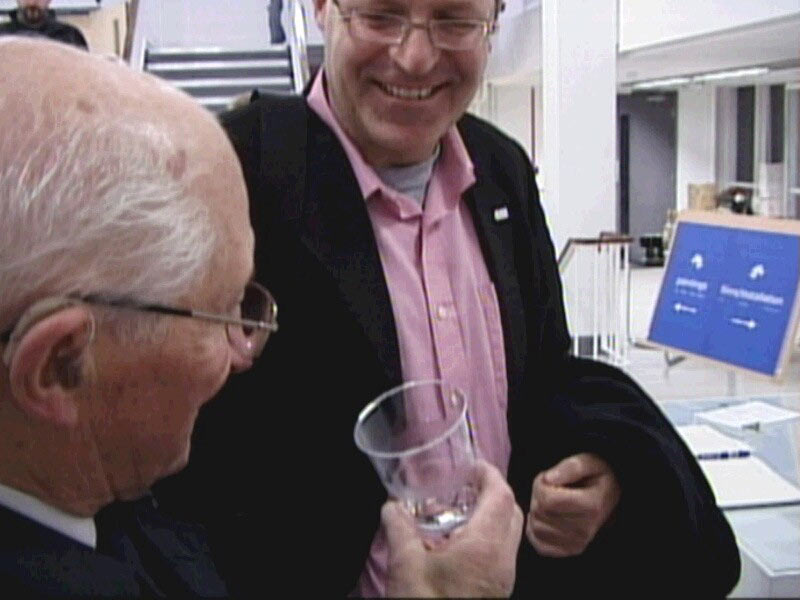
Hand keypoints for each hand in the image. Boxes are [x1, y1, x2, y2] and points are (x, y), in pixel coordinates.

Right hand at [383, 460, 523, 597]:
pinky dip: (488, 535)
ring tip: (460, 509)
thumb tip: (391, 507)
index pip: (501, 496)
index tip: (473, 465)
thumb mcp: (405, 566)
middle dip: (494, 491)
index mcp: (485, 545)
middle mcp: (503, 559)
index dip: (490, 474)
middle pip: (512, 512)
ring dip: (492, 514)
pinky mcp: (497, 590)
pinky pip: (503, 551)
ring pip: (509, 533)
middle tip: (467, 484)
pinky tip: (459, 540)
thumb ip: (399, 529)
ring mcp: (504, 577)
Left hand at [526, 453, 620, 557]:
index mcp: (592, 506)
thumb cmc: (597, 477)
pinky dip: (535, 529)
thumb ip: (570, 467)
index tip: (549, 478)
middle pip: (540, 512)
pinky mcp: (568, 550)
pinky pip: (538, 543)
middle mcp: (585, 530)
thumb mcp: (588, 462)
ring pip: (536, 527)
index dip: (541, 484)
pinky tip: (545, 517)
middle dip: (538, 495)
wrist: (609, 497)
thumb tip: (548, 479)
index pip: (547, 500)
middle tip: (550, 488)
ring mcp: (577, 543)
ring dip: (536, 511)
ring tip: (549, 501)